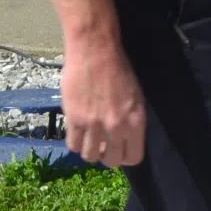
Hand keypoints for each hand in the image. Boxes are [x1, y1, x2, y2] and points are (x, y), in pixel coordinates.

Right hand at [60, 34, 147, 166]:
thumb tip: (122, 138)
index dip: (123, 156)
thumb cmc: (118, 68)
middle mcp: (117, 128)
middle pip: (111, 161)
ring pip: (90, 156)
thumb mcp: (135, 96)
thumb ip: (130, 120)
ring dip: (89, 150)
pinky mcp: (75, 119)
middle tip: (100, 144)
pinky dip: (75, 141)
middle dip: (106, 155)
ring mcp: (95, 125)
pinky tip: (76, 131)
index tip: (116, 148)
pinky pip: (73, 145)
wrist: (95, 50)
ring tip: (87, 138)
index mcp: (136, 122)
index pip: (133, 157)